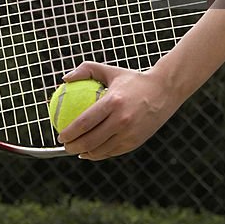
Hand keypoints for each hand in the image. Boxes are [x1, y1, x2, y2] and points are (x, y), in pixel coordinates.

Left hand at [57, 61, 180, 160]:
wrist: (164, 90)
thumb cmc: (133, 80)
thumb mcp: (111, 71)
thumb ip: (87, 70)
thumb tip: (65, 79)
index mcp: (114, 101)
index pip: (85, 122)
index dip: (69, 132)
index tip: (60, 134)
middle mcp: (122, 119)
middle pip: (90, 140)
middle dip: (72, 147)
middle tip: (65, 145)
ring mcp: (129, 133)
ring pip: (100, 150)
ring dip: (84, 153)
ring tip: (76, 149)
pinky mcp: (135, 142)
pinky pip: (112, 152)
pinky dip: (99, 153)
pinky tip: (91, 151)